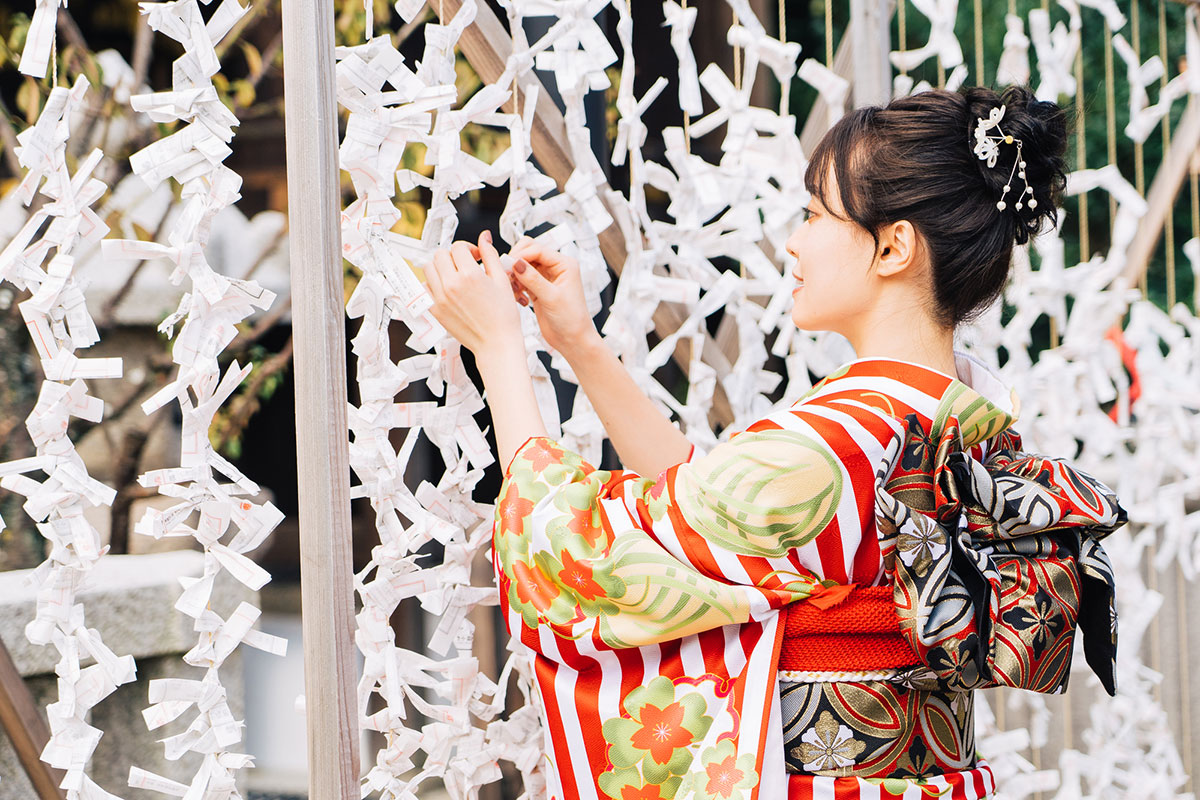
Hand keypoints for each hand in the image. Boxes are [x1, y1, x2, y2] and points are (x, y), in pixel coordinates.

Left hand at [426, 233, 522, 357]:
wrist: (496, 344)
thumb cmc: (503, 316)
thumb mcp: (502, 280)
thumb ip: (490, 255)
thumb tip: (484, 238)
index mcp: (470, 275)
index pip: (458, 247)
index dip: (469, 249)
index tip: (476, 256)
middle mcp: (451, 285)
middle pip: (440, 254)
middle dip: (453, 256)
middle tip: (465, 265)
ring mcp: (440, 298)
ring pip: (429, 268)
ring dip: (440, 267)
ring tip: (455, 275)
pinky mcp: (435, 310)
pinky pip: (425, 287)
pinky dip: (433, 284)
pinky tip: (447, 289)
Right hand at [508, 237, 598, 355]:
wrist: (573, 340)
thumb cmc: (572, 320)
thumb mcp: (551, 298)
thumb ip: (533, 279)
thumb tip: (517, 263)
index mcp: (565, 265)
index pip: (538, 250)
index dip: (521, 255)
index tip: (509, 265)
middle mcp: (556, 268)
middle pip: (529, 253)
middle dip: (516, 262)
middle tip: (507, 275)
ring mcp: (546, 278)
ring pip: (523, 266)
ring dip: (514, 275)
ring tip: (514, 290)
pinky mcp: (537, 288)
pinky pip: (521, 279)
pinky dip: (516, 285)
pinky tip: (518, 297)